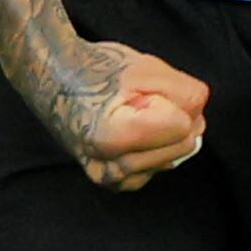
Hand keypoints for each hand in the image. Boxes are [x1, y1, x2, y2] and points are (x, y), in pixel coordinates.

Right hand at [48, 40, 209, 191]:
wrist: (51, 79)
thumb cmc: (94, 69)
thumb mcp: (144, 66)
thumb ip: (185, 92)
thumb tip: (198, 116)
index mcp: (112, 136)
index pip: (182, 125)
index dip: (172, 98)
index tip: (142, 88)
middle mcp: (110, 168)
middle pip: (184, 144)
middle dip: (176, 115)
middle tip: (141, 97)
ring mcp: (112, 179)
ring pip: (176, 156)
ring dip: (166, 131)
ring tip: (135, 111)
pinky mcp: (116, 184)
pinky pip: (160, 165)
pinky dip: (156, 145)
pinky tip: (134, 129)